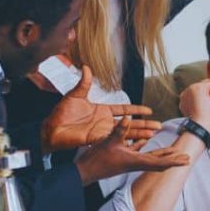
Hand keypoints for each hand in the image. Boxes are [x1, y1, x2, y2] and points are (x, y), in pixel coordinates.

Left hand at [41, 67, 159, 152]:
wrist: (51, 129)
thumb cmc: (61, 113)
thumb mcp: (75, 95)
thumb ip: (84, 82)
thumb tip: (87, 67)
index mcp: (102, 110)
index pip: (124, 110)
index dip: (136, 110)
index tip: (149, 110)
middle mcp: (105, 122)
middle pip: (130, 123)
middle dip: (145, 124)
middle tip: (159, 126)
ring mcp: (103, 132)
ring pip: (126, 133)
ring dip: (141, 134)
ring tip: (154, 135)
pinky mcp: (98, 140)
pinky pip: (116, 140)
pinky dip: (127, 141)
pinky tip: (138, 143)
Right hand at [75, 118, 189, 184]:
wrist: (84, 171)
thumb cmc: (97, 160)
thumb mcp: (109, 142)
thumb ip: (119, 130)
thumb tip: (128, 118)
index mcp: (136, 161)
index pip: (159, 162)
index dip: (174, 161)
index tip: (186, 160)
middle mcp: (135, 163)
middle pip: (159, 162)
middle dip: (173, 159)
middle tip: (187, 157)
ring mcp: (129, 161)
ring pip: (150, 157)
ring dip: (162, 154)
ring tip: (173, 150)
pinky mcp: (123, 158)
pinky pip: (139, 153)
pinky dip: (145, 148)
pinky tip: (146, 142)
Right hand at [179, 79, 209, 134]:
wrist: (201, 128)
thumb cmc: (204, 125)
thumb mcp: (203, 112)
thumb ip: (205, 101)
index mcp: (185, 99)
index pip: (203, 91)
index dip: (208, 99)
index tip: (204, 111)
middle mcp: (186, 92)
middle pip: (207, 86)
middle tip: (206, 110)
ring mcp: (191, 88)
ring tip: (207, 107)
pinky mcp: (199, 87)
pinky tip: (209, 104)